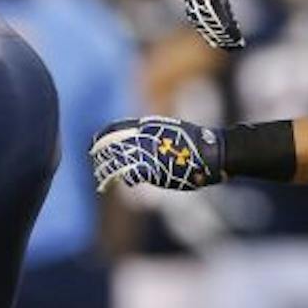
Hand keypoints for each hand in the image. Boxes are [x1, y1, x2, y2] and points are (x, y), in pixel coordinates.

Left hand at [89, 115, 225, 192]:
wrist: (212, 151)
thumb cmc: (195, 143)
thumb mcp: (170, 130)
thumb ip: (153, 134)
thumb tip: (143, 138)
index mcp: (147, 125)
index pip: (115, 128)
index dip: (103, 136)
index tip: (95, 144)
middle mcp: (144, 136)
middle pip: (112, 144)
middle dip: (101, 153)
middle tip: (95, 161)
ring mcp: (148, 152)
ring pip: (117, 160)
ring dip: (108, 170)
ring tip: (103, 178)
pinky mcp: (153, 168)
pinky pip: (131, 174)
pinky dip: (127, 178)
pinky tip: (128, 182)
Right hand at [182, 0, 274, 49]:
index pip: (215, 1)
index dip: (224, 20)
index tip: (236, 35)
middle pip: (204, 11)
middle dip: (219, 31)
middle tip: (236, 46)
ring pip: (196, 14)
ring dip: (211, 31)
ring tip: (229, 46)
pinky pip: (195, 10)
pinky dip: (205, 25)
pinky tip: (218, 37)